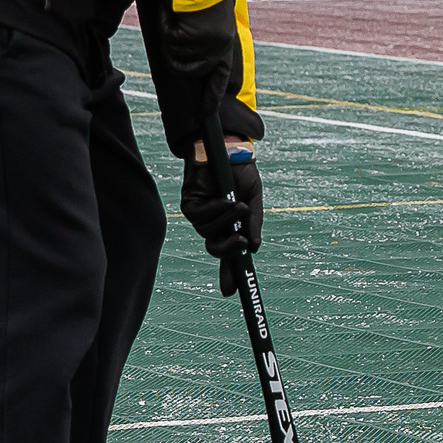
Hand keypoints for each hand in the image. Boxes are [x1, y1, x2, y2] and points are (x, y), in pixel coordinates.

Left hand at [181, 140, 262, 293]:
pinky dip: (215, 211)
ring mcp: (200, 215)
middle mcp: (213, 224)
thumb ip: (253, 223)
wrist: (228, 148)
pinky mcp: (189, 204)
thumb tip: (253, 249)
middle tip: (241, 243)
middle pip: (215, 250)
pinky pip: (199, 217)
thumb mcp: (254, 199)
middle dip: (228, 251)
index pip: (228, 256)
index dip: (229, 275)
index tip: (231, 293)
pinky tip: (225, 200)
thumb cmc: (241, 173)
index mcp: (230, 226)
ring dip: (226, 222)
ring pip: (208, 233)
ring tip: (240, 206)